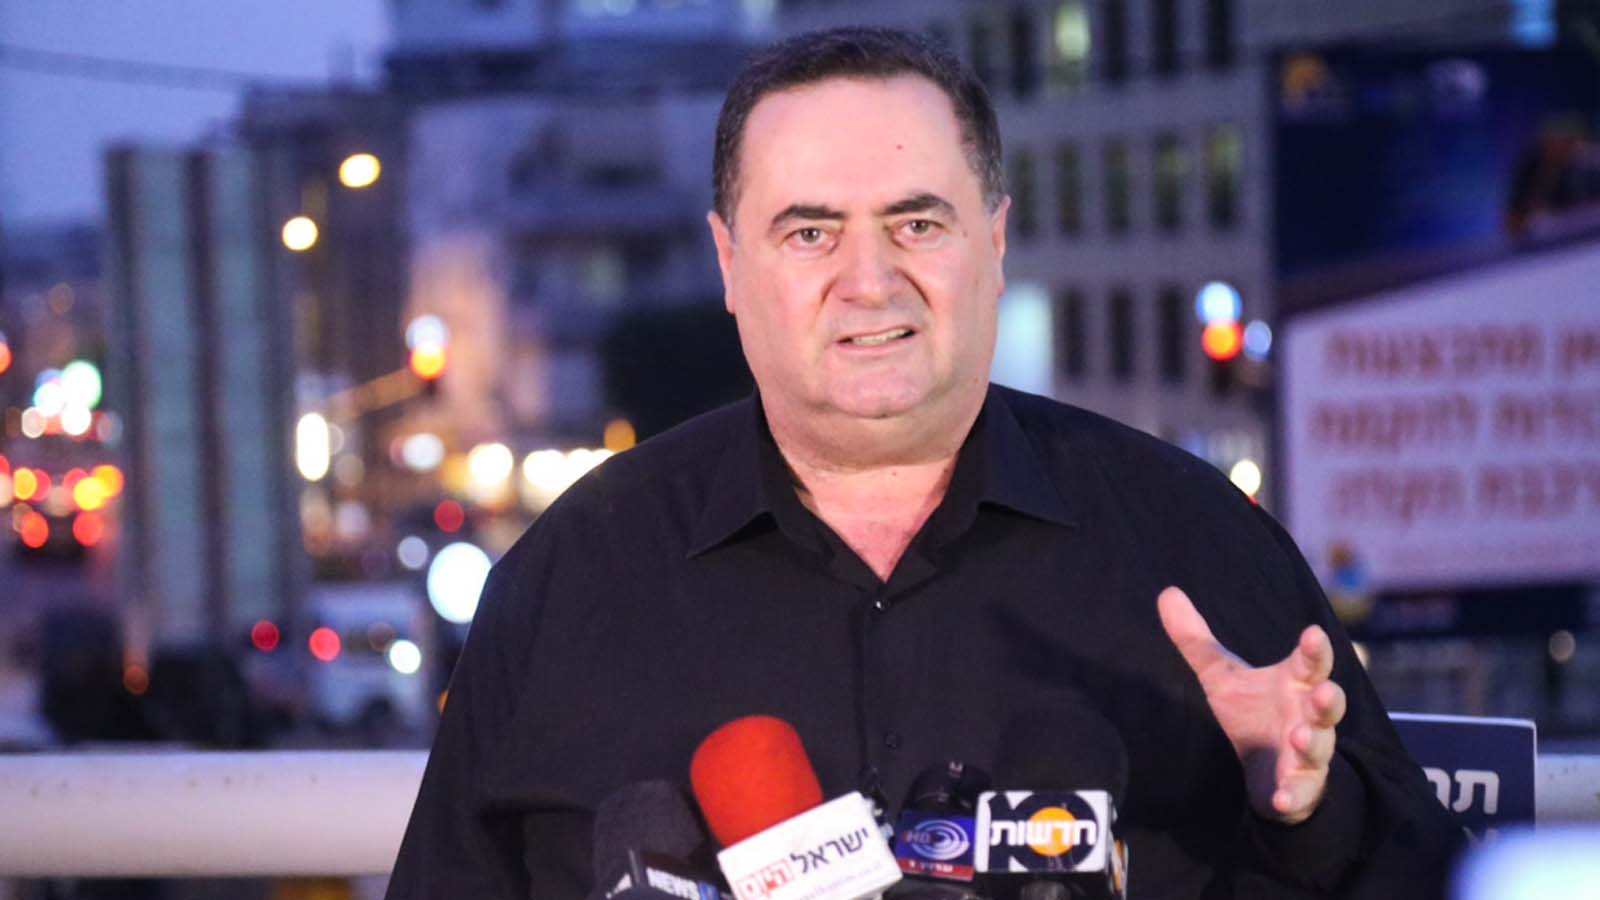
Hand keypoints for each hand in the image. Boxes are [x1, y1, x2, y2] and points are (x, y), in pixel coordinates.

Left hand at [1157, 586, 1347, 824]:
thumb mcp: (1221, 677)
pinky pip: (1299, 793)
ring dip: (1312, 742)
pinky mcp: (1299, 788)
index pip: (1309, 663)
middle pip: (1327, 704)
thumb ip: (1196, 640)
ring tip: (1299, 736)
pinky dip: (1292, 794)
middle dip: (1327, 697)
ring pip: (1318, 748)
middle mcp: (1307, 717)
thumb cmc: (1252, 714)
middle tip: (1322, 690)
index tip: (1313, 633)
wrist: (1267, 771)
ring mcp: (1308, 754)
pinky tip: (1280, 797)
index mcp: (1294, 685)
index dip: (1314, 649)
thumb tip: (1166, 592)